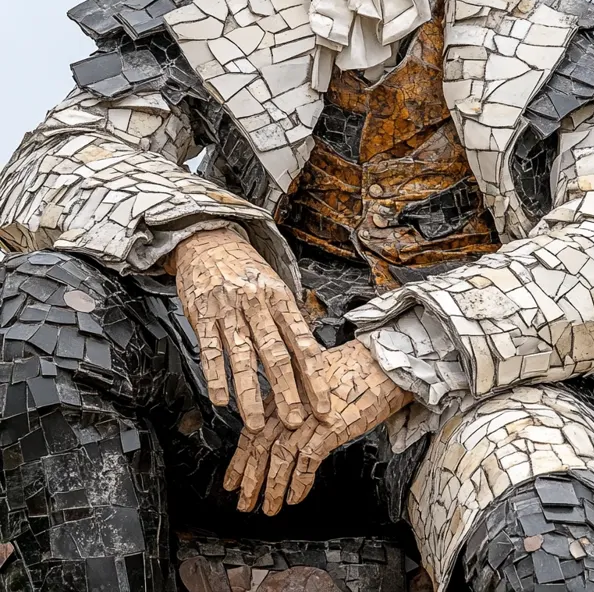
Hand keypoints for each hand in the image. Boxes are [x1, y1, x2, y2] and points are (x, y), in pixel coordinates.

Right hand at [170, 228, 331, 432]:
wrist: (208, 238)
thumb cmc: (244, 267)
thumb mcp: (274, 284)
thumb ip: (288, 319)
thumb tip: (310, 357)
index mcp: (280, 298)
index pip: (303, 343)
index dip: (314, 378)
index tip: (323, 406)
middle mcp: (257, 304)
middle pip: (275, 354)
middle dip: (286, 392)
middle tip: (294, 422)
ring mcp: (229, 309)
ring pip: (242, 356)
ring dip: (249, 394)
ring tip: (255, 423)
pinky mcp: (202, 314)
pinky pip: (209, 349)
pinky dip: (215, 376)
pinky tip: (221, 399)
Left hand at [223, 338, 412, 513]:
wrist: (382, 365)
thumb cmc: (352, 372)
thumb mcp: (312, 382)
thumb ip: (293, 402)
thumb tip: (280, 430)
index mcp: (284, 391)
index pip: (252, 429)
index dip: (240, 459)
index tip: (232, 480)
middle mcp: (292, 403)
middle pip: (260, 445)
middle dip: (249, 478)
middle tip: (243, 502)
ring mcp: (310, 416)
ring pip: (280, 456)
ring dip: (271, 487)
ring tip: (267, 508)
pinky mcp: (331, 427)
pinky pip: (307, 460)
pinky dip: (299, 483)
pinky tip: (294, 498)